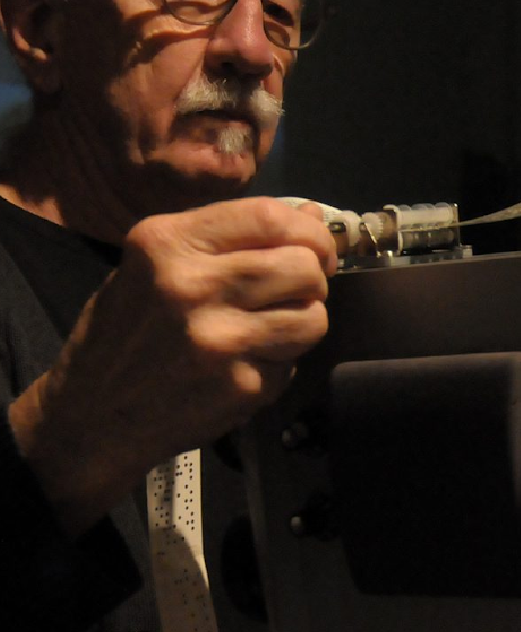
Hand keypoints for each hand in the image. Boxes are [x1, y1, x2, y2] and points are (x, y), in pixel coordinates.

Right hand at [9, 197, 335, 535]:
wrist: (93, 415)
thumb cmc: (126, 332)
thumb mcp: (154, 266)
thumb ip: (228, 239)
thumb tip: (312, 216)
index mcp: (168, 242)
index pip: (269, 216)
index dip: (309, 231)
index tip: (317, 247)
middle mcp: (193, 285)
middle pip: (302, 266)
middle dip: (314, 277)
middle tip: (299, 291)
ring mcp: (220, 340)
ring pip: (312, 316)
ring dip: (305, 321)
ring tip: (276, 328)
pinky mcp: (239, 386)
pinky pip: (293, 363)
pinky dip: (282, 363)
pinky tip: (247, 365)